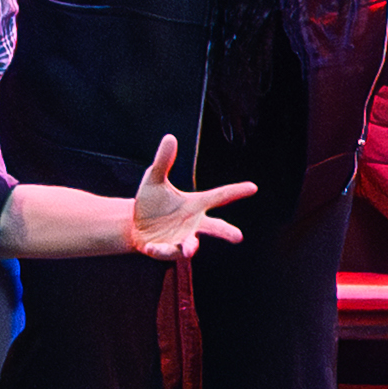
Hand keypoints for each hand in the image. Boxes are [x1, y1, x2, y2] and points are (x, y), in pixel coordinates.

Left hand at [124, 138, 264, 262]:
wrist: (134, 224)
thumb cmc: (151, 202)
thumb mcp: (154, 178)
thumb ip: (164, 160)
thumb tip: (170, 137)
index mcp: (195, 204)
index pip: (219, 196)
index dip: (236, 191)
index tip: (253, 187)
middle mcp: (193, 223)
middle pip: (214, 227)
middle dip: (226, 232)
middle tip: (238, 236)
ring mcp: (181, 238)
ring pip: (191, 245)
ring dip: (190, 246)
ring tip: (189, 249)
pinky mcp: (166, 250)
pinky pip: (166, 251)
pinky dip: (160, 250)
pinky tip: (152, 247)